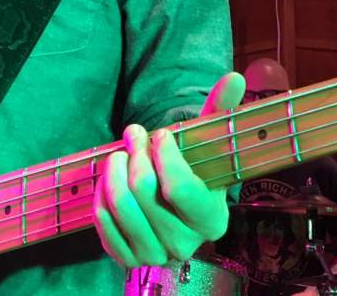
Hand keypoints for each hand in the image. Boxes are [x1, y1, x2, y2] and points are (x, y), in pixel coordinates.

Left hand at [95, 71, 245, 266]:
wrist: (172, 203)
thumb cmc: (192, 167)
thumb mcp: (207, 141)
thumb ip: (220, 110)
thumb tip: (235, 78)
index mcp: (212, 219)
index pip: (178, 187)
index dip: (163, 154)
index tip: (160, 133)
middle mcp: (185, 244)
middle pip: (144, 191)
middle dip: (135, 153)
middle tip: (134, 134)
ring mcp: (156, 255)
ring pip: (121, 204)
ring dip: (114, 170)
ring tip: (118, 153)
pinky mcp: (128, 258)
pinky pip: (103, 222)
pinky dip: (101, 195)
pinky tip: (109, 179)